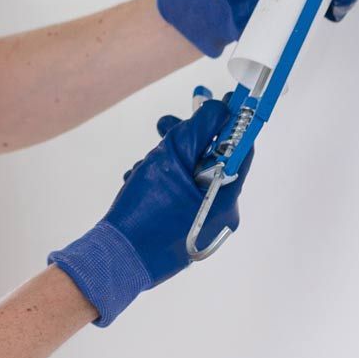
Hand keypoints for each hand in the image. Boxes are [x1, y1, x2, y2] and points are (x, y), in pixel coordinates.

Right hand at [47, 87, 252, 326]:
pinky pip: (177, 196)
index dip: (230, 121)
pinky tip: (138, 182)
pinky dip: (159, 182)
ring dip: (165, 161)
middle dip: (185, 140)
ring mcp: (199, 225)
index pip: (241, 150)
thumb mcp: (172, 158)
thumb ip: (199, 129)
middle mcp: (219, 214)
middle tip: (165, 124)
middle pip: (211, 162)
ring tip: (142, 164)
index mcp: (227, 198)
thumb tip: (220, 109)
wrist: (117, 258)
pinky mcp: (180, 231)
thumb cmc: (147, 209)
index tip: (218, 99)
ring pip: (189, 177)